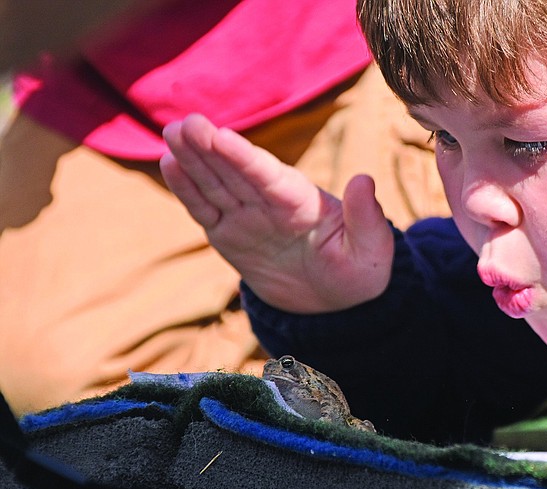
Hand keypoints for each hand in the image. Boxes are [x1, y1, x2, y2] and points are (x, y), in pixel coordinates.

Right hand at [160, 113, 393, 312]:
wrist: (332, 302)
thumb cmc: (357, 273)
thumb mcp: (371, 251)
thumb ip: (366, 218)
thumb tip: (364, 180)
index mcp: (303, 202)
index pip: (269, 177)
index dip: (244, 158)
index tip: (221, 136)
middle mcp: (271, 203)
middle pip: (236, 172)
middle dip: (210, 148)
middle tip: (185, 124)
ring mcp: (248, 216)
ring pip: (215, 184)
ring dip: (192, 159)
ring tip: (172, 132)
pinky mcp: (229, 234)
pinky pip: (205, 210)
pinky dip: (187, 190)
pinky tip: (170, 163)